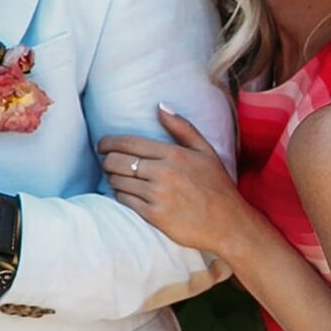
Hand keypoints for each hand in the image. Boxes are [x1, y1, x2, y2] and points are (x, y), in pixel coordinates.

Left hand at [98, 107, 246, 258]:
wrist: (229, 224)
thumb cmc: (217, 186)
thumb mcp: (206, 152)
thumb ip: (182, 128)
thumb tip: (160, 106)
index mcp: (174, 154)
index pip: (127, 143)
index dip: (107, 143)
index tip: (102, 146)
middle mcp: (164, 172)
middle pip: (116, 161)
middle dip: (107, 161)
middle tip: (108, 164)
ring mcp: (158, 195)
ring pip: (116, 181)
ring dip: (113, 179)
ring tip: (119, 179)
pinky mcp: (153, 215)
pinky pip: (123, 200)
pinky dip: (121, 195)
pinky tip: (128, 194)